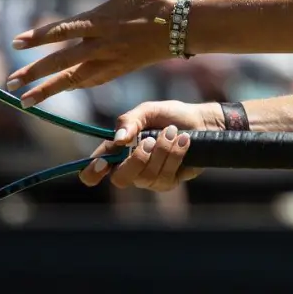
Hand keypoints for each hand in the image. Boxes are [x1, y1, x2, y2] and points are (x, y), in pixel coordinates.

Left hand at [6, 0, 177, 106]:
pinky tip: (64, 90)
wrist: (186, 25)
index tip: (15, 44)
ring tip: (26, 100)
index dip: (37, 37)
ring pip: (74, 79)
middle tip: (11, 83)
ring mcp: (112, 60)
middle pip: (62, 61)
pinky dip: (75, 86)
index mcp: (101, 20)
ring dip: (49, 90)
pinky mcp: (122, 69)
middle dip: (35, 73)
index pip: (62, 30)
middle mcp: (103, 44)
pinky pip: (94, 81)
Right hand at [80, 100, 217, 190]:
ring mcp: (148, 178)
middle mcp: (129, 167)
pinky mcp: (166, 182)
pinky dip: (175, 155)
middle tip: (149, 140)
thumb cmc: (170, 115)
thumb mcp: (148, 111)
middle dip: (136, 160)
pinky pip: (165, 176)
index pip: (93, 171)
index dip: (92, 173)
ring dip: (161, 151)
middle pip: (120, 180)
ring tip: (173, 132)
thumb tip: (119, 139)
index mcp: (117, 150)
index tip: (103, 163)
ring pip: (146, 176)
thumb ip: (130, 120)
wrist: (200, 122)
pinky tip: (184, 141)